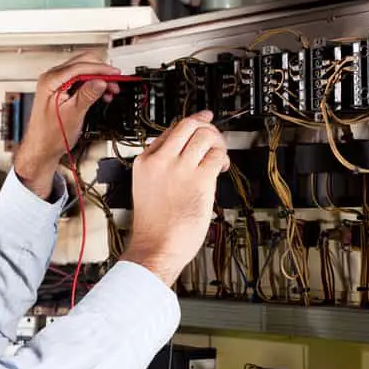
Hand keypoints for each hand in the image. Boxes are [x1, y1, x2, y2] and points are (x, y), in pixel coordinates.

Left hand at [14, 52, 122, 198]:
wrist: (41, 149)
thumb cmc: (49, 136)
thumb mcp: (72, 114)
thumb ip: (87, 95)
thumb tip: (101, 81)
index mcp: (50, 81)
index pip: (80, 67)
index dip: (101, 69)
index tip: (115, 74)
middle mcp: (51, 79)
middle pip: (82, 64)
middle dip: (101, 72)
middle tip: (116, 81)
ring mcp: (55, 84)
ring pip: (82, 72)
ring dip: (98, 79)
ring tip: (111, 90)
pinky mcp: (60, 90)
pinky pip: (79, 81)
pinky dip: (92, 85)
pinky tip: (101, 94)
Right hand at [119, 112, 230, 286]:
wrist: (156, 247)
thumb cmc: (154, 227)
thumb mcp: (147, 188)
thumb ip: (162, 168)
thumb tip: (186, 155)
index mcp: (145, 162)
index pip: (170, 130)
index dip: (191, 124)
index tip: (202, 121)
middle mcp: (162, 161)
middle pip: (188, 125)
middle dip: (206, 126)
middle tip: (214, 135)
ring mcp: (180, 168)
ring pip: (205, 136)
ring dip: (218, 142)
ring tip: (219, 155)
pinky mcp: (199, 179)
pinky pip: (217, 156)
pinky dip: (223, 158)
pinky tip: (221, 168)